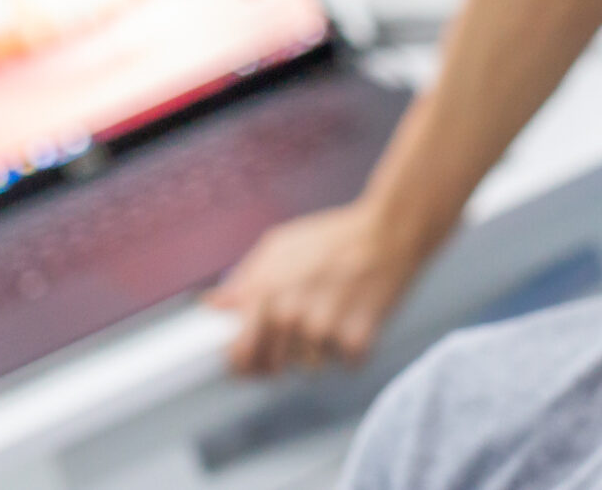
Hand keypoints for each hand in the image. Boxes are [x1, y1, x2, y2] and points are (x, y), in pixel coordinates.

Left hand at [205, 200, 426, 376]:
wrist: (387, 234)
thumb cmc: (332, 237)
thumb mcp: (278, 247)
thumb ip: (244, 280)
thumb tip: (214, 305)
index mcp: (265, 293)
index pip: (238, 355)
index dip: (239, 363)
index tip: (244, 363)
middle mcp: (290, 317)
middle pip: (273, 368)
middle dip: (280, 357)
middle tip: (297, 332)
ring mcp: (323, 333)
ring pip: (310, 367)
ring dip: (318, 350)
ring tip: (331, 313)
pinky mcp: (356, 343)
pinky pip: (344, 364)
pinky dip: (350, 348)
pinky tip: (354, 316)